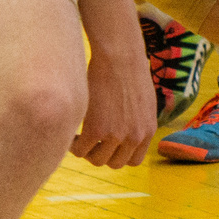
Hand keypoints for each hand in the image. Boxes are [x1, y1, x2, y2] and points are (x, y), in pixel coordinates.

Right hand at [73, 43, 156, 168]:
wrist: (118, 55)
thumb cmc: (128, 69)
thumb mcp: (143, 101)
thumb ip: (137, 121)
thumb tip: (124, 132)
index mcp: (147, 130)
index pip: (133, 161)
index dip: (118, 155)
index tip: (106, 146)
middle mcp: (135, 137)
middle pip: (114, 163)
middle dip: (101, 154)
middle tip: (90, 140)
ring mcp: (116, 135)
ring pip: (96, 160)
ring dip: (86, 151)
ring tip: (79, 136)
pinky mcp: (96, 130)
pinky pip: (80, 150)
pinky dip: (73, 145)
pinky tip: (70, 132)